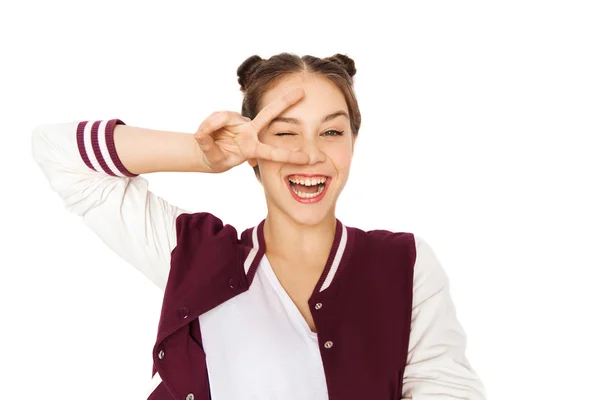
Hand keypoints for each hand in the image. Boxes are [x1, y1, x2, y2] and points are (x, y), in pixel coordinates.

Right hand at [194, 87, 309, 172]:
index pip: (273, 152)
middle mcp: (250, 132)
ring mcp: (241, 122)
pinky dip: (208, 124)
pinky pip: (217, 116)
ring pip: (225, 117)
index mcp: (253, 149)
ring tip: (203, 135)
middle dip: (284, 102)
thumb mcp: (214, 158)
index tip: (307, 159)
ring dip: (212, 125)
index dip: (289, 155)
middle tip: (301, 91)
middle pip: (268, 114)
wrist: (209, 152)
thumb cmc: (218, 158)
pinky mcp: (229, 116)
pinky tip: (203, 132)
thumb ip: (208, 146)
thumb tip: (200, 134)